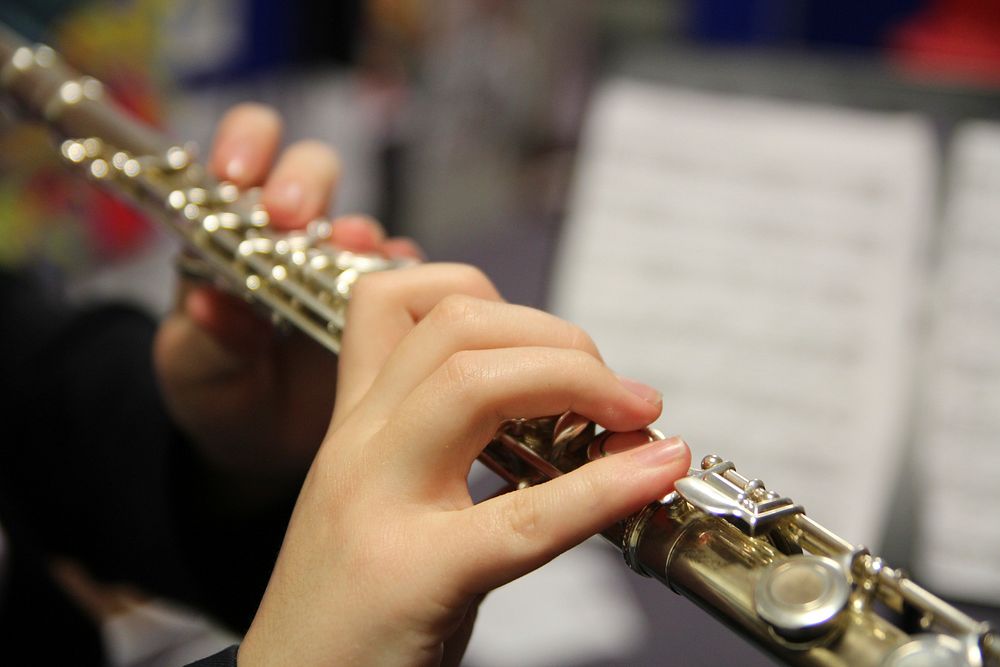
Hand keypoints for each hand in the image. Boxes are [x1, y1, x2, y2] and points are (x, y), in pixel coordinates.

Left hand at [154, 104, 420, 483]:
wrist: (262, 448)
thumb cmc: (218, 393)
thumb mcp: (196, 368)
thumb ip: (205, 337)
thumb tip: (208, 304)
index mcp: (236, 233)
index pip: (244, 157)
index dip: (248, 144)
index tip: (241, 171)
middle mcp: (295, 239)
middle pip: (313, 174)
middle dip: (306, 182)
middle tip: (297, 216)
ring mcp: (345, 271)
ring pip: (364, 224)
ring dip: (362, 235)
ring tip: (356, 256)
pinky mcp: (391, 308)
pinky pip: (410, 281)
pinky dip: (412, 280)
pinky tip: (408, 294)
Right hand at [239, 264, 690, 665]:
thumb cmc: (350, 607)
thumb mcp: (379, 497)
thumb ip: (440, 444)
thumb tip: (549, 410)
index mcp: (354, 425)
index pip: (392, 298)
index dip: (487, 295)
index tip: (549, 342)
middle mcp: (359, 446)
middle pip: (457, 324)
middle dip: (559, 337)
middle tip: (618, 391)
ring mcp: (380, 505)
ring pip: (476, 383)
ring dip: (579, 379)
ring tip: (636, 416)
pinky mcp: (416, 578)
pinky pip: (522, 518)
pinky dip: (606, 486)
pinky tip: (656, 470)